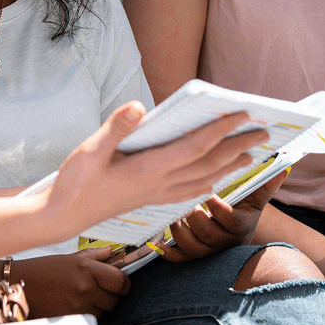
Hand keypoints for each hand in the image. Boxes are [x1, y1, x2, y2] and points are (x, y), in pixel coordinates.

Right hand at [14, 249, 130, 317]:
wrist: (17, 286)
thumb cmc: (42, 270)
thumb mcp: (68, 258)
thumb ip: (94, 256)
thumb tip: (111, 252)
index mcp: (86, 268)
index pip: (120, 281)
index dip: (124, 284)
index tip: (120, 284)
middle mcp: (84, 287)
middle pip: (114, 300)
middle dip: (109, 296)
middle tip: (96, 290)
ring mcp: (77, 305)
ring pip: (102, 312)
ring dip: (97, 307)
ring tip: (79, 297)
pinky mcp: (70, 319)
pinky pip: (89, 320)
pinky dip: (85, 314)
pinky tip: (72, 305)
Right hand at [48, 103, 267, 239]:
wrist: (61, 218)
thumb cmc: (73, 182)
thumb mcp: (89, 150)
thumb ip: (116, 127)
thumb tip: (139, 106)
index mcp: (148, 169)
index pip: (194, 146)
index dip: (221, 130)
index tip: (243, 115)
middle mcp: (158, 184)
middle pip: (207, 164)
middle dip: (237, 147)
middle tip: (264, 133)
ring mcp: (155, 195)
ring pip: (203, 180)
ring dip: (229, 167)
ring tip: (250, 155)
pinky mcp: (148, 200)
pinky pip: (188, 193)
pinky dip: (207, 185)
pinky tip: (213, 184)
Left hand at [162, 171, 288, 262]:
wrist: (236, 239)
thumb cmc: (243, 213)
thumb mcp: (255, 200)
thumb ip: (265, 186)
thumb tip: (284, 169)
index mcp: (240, 226)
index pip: (229, 219)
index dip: (217, 207)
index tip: (208, 192)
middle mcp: (224, 243)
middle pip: (207, 234)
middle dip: (195, 218)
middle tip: (186, 202)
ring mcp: (209, 252)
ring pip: (192, 247)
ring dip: (180, 232)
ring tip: (175, 216)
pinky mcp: (194, 259)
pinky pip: (180, 259)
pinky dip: (167, 253)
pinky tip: (156, 242)